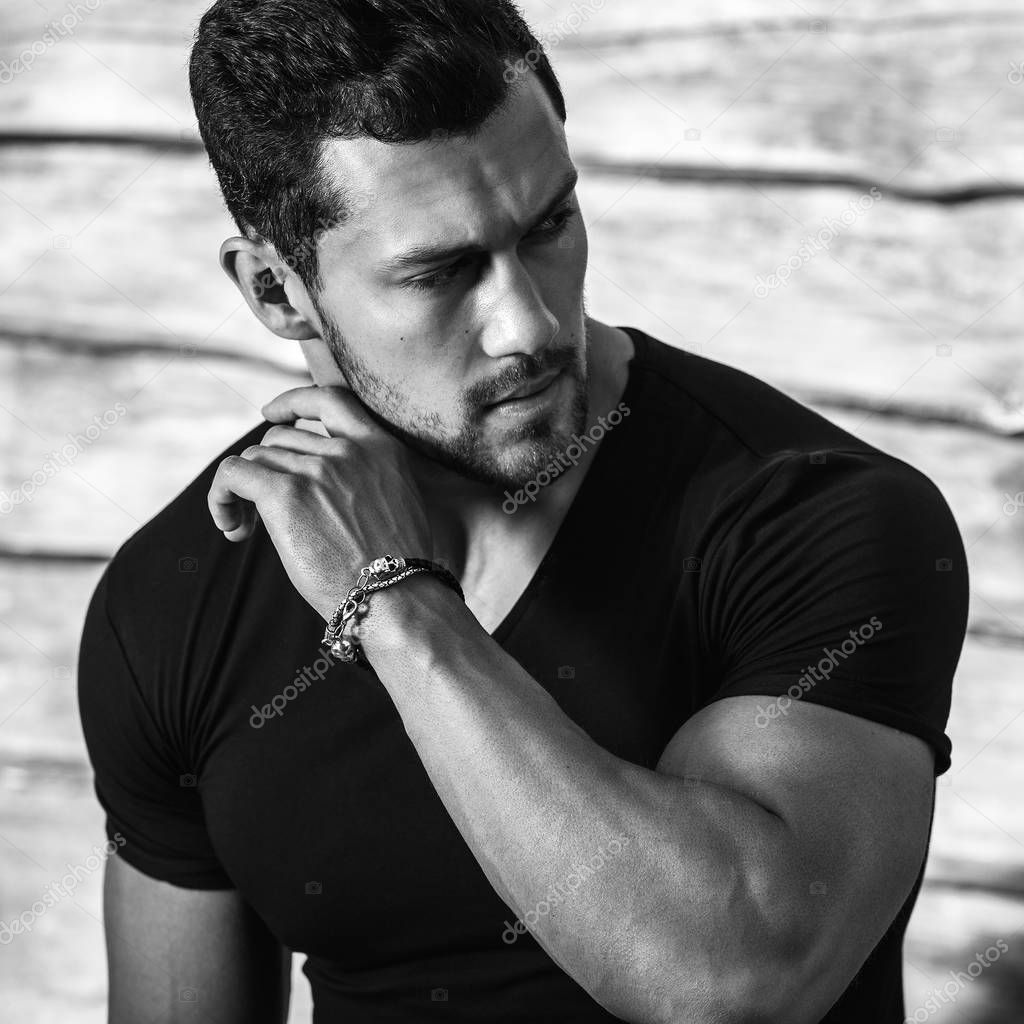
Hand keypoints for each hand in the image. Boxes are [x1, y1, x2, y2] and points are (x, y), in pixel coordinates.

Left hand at [207, 385, 433, 621]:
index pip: (329, 398)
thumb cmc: (399, 571)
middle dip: (265, 468)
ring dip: (242, 491)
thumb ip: (365, 482)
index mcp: (381, 447)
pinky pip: (233, 474)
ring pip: (256, 459)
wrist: (398, 597)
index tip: (271, 415)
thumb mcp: (396, 506)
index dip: (293, 401)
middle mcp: (348, 450)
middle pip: (280, 438)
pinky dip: (221, 496)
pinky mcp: (286, 494)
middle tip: (260, 511)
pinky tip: (229, 525)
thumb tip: (320, 491)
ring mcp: (317, 469)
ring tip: (244, 529)